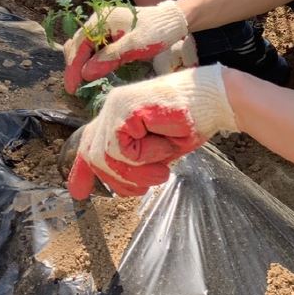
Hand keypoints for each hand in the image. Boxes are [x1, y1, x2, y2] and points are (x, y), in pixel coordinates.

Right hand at [63, 0, 194, 91]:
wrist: (173, 21)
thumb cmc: (156, 32)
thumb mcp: (134, 47)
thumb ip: (109, 58)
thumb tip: (85, 74)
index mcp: (102, 20)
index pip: (79, 46)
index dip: (73, 68)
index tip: (71, 88)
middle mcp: (98, 20)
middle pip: (77, 45)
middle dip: (74, 67)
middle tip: (74, 89)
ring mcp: (104, 24)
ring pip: (84, 46)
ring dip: (81, 63)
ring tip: (80, 82)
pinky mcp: (110, 31)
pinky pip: (94, 46)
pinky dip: (90, 59)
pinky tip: (93, 71)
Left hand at [66, 65, 237, 198]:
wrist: (215, 101)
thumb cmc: (189, 124)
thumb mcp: (156, 150)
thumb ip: (133, 162)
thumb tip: (113, 185)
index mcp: (117, 115)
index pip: (89, 142)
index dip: (82, 170)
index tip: (78, 193)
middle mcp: (111, 108)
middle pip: (95, 157)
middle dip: (121, 180)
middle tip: (149, 185)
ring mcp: (116, 105)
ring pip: (106, 157)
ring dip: (138, 171)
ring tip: (163, 169)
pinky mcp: (125, 107)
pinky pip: (122, 149)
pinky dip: (147, 156)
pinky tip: (165, 145)